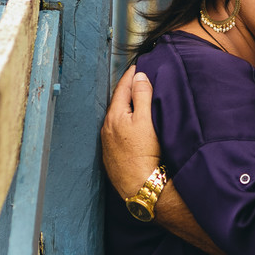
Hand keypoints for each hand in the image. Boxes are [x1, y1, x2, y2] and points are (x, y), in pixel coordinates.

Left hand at [100, 65, 161, 199]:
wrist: (141, 187)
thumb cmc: (145, 155)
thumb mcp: (147, 120)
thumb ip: (143, 96)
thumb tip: (139, 77)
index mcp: (115, 116)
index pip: (122, 88)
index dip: (131, 75)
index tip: (138, 67)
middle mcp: (107, 128)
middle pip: (118, 102)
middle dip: (127, 90)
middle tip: (138, 80)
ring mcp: (108, 143)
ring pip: (117, 118)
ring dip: (126, 108)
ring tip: (137, 102)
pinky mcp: (112, 156)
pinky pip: (117, 132)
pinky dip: (125, 124)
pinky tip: (132, 128)